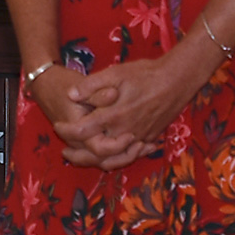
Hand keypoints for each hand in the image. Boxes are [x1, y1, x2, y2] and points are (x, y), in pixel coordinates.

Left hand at [55, 58, 196, 168]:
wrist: (177, 80)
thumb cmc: (145, 74)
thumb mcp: (115, 73)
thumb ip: (91, 85)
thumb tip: (70, 95)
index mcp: (112, 115)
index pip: (81, 131)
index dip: (65, 131)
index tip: (56, 125)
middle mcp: (124, 132)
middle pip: (95, 153)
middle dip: (77, 155)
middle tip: (65, 153)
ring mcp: (138, 137)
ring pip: (114, 159)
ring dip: (96, 161)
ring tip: (84, 157)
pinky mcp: (149, 138)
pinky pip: (130, 155)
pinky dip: (117, 158)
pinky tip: (109, 154)